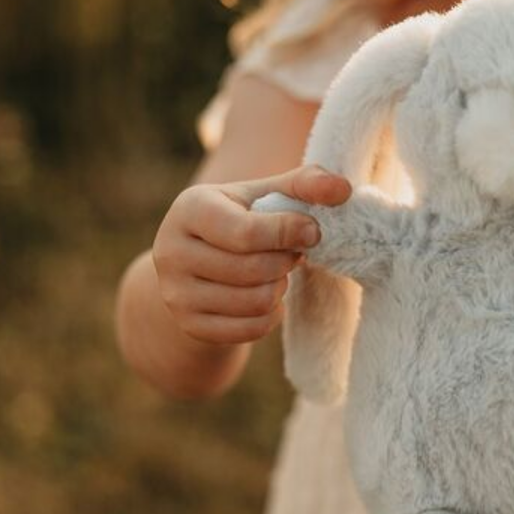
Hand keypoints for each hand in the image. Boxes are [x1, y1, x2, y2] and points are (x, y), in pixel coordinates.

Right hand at [153, 164, 351, 343]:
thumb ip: (305, 184)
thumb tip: (342, 189)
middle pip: (254, 269)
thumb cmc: (242, 220)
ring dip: (279, 288)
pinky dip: (271, 314)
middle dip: (286, 262)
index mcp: (190, 208)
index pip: (246, 232)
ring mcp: (176, 293)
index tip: (313, 232)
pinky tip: (266, 296)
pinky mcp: (190, 325)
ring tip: (275, 273)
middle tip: (291, 254)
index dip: (289, 233)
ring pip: (255, 301)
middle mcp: (171, 251)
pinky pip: (251, 329)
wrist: (198, 265)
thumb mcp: (267, 194)